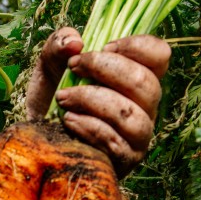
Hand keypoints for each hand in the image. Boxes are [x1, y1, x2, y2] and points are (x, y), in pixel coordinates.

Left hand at [25, 28, 169, 177]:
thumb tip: (75, 40)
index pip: (160, 55)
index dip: (137, 46)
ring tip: (63, 98)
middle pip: (145, 82)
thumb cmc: (54, 102)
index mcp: (138, 78)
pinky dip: (87, 126)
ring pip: (130, 113)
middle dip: (104, 68)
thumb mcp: (50, 68)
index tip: (105, 45)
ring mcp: (139, 135)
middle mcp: (146, 106)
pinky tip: (68, 120)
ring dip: (91, 99)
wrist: (40, 143)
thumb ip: (58, 45)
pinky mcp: (124, 158)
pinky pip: (113, 139)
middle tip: (74, 66)